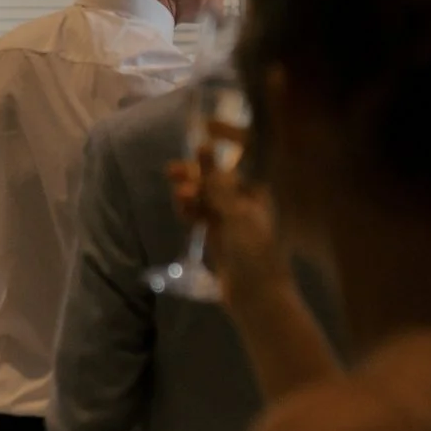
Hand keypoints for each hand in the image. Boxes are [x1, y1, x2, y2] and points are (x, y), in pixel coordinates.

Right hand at [168, 155, 282, 298]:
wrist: (257, 295)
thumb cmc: (255, 252)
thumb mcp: (236, 214)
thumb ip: (218, 184)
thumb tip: (204, 149)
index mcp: (260, 192)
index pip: (239, 160)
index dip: (220, 146)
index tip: (199, 135)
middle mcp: (247, 201)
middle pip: (217, 178)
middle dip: (196, 173)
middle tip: (171, 170)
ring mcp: (232, 219)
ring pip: (206, 197)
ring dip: (191, 193)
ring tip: (178, 195)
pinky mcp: (219, 236)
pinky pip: (201, 216)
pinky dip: (190, 211)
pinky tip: (181, 209)